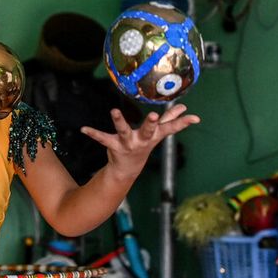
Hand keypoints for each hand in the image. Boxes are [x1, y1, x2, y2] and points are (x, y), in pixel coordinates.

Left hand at [80, 104, 199, 179]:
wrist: (128, 168)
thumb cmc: (144, 145)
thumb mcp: (159, 134)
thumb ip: (171, 120)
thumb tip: (184, 108)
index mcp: (154, 136)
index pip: (171, 128)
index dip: (182, 122)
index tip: (193, 116)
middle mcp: (142, 140)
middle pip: (149, 131)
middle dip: (151, 124)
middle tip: (154, 115)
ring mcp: (127, 143)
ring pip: (124, 131)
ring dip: (119, 121)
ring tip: (114, 111)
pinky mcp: (113, 145)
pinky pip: (102, 138)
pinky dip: (93, 133)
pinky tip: (83, 129)